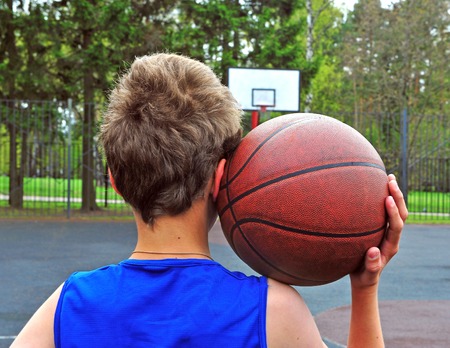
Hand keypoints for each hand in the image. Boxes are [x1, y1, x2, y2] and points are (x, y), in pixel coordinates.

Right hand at [350, 174, 407, 289]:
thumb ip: (372, 265)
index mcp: (391, 246)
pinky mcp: (382, 230)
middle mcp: (393, 237)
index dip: (393, 212)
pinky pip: (386, 212)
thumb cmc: (364, 276)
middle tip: (390, 180)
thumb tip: (374, 251)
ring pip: (397, 211)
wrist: (365, 278)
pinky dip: (385, 199)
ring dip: (394, 195)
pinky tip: (377, 188)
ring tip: (388, 177)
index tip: (387, 199)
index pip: (396, 226)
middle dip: (397, 197)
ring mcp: (388, 232)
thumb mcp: (367, 274)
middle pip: (402, 215)